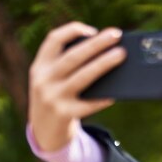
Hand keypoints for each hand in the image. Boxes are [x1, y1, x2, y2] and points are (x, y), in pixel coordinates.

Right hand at [28, 21, 126, 150]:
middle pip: (73, 56)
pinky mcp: (65, 114)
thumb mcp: (52, 79)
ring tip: (121, 54)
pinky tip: (116, 92)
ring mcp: (53, 98)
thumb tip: (105, 53)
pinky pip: (89, 104)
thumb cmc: (56, 97)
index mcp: (39, 66)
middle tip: (116, 35)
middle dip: (96, 43)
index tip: (93, 30)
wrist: (44, 131)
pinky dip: (103, 97)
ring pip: (83, 76)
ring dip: (104, 63)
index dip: (73, 31)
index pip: (53, 39)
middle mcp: (43, 80)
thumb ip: (68, 65)